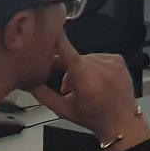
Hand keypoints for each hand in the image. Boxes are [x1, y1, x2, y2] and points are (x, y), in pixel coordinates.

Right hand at [28, 36, 149, 150]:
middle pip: (74, 58)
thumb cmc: (92, 117)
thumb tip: (28, 83)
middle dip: (67, 71)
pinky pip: (98, 57)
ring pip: (85, 58)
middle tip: (67, 89)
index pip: (68, 54)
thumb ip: (44, 95)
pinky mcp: (118, 59)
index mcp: (85, 80)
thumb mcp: (64, 110)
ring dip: (80, 68)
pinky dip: (93, 66)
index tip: (51, 30)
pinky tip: (96, 80)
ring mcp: (111, 62)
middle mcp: (100, 68)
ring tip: (83, 86)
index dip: (58, 41)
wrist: (121, 120)